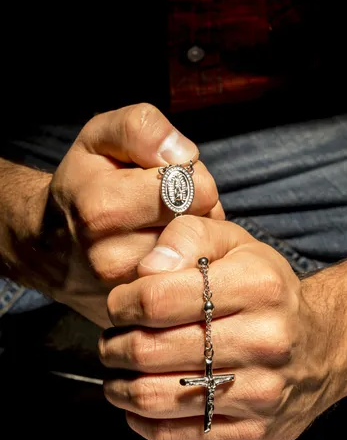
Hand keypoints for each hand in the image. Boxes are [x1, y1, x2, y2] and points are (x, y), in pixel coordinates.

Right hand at [25, 105, 221, 326]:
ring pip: (197, 257)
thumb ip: (141, 128)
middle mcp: (111, 256)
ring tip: (162, 230)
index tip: (172, 179)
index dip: (193, 177)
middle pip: (200, 225)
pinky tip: (165, 256)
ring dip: (191, 241)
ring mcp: (125, 291)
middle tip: (170, 206)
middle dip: (195, 210)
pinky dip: (185, 267)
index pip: (195, 188)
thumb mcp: (100, 137)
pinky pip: (188, 284)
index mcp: (102, 207)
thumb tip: (183, 155)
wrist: (53, 244)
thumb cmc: (84, 184)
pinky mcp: (137, 311)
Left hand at [100, 216, 340, 439]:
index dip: (122, 303)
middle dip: (114, 346)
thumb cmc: (266, 291)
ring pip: (156, 398)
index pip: (156, 299)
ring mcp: (261, 393)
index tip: (119, 305)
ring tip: (120, 371)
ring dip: (120, 387)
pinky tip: (140, 404)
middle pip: (150, 351)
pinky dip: (143, 421)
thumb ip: (187, 237)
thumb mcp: (235, 244)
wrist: (324, 347)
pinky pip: (176, 435)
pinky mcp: (255, 434)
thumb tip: (145, 269)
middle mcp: (264, 341)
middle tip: (112, 341)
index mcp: (256, 287)